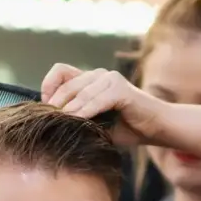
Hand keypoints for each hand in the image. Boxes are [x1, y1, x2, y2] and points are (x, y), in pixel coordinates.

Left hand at [41, 65, 165, 146]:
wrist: (155, 128)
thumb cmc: (125, 128)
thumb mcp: (95, 123)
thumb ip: (76, 119)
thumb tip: (50, 124)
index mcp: (90, 80)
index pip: (59, 72)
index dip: (49, 87)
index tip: (46, 108)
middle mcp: (99, 75)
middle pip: (67, 84)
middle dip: (56, 105)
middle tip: (50, 122)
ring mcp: (110, 79)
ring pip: (80, 93)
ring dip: (69, 110)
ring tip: (60, 125)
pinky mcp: (120, 89)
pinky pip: (97, 100)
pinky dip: (85, 112)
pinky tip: (78, 123)